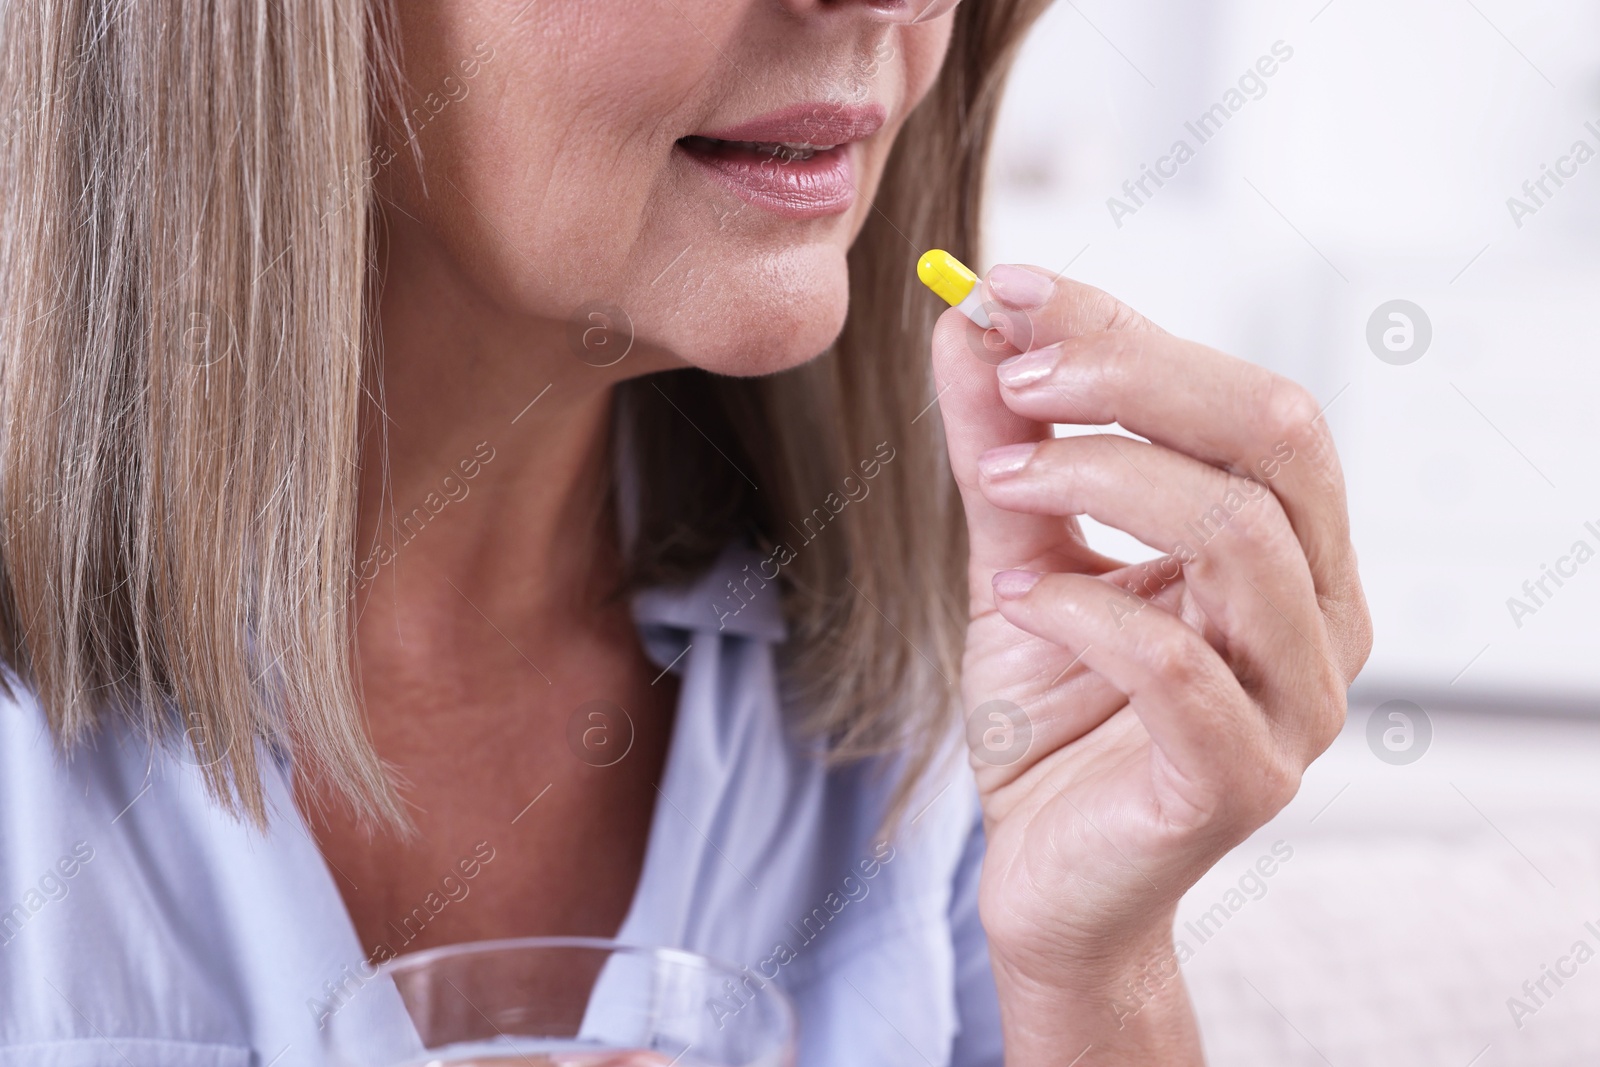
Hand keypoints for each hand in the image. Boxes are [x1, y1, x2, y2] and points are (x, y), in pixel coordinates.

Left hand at [931, 265, 1371, 1060]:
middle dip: (1133, 383)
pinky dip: (1083, 610)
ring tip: (1004, 482)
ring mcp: (1296, 704)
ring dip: (1101, 481)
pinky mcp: (1239, 782)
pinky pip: (1177, 666)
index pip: (1247, 401)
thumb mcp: (1016, 555)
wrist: (1045, 874)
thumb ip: (1003, 447)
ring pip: (1239, 535)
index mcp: (1289, 550)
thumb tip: (970, 325)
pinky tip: (1019, 602)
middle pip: (1274, 439)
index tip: (1008, 291)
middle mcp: (1320, 616)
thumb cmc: (1052, 716)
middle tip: (1016, 376)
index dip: (1129, 334)